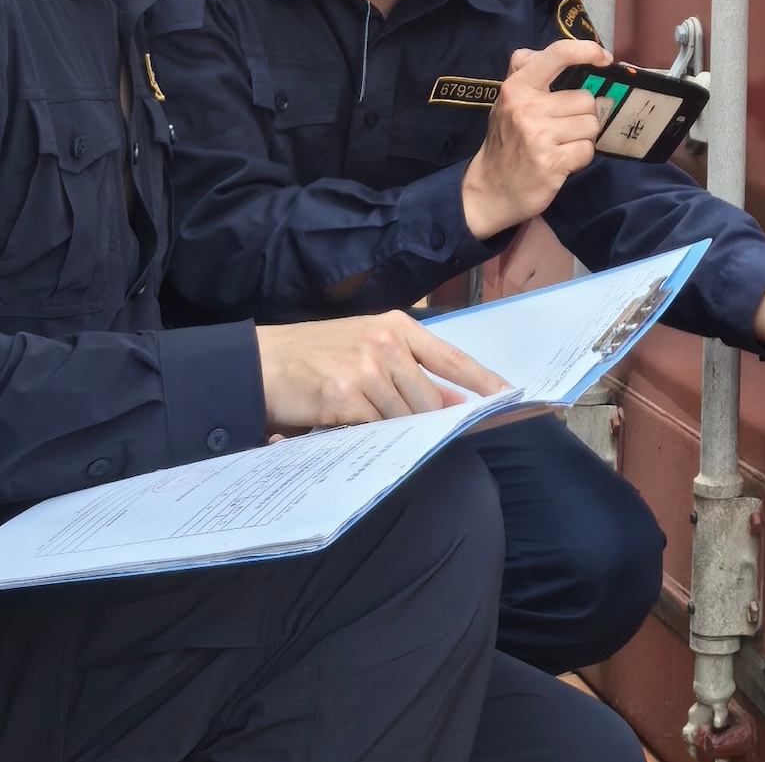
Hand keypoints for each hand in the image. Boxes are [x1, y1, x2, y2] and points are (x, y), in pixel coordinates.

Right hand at [255, 312, 510, 435]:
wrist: (256, 364)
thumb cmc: (311, 356)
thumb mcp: (364, 348)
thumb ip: (408, 370)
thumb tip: (451, 400)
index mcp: (396, 327)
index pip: (452, 357)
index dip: (482, 380)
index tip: (508, 395)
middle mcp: (386, 343)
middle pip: (429, 400)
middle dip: (424, 422)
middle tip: (408, 431)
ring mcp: (367, 369)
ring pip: (404, 418)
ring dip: (390, 430)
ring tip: (360, 422)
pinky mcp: (346, 397)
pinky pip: (374, 430)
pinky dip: (366, 436)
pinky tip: (345, 427)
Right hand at [460, 37, 613, 238]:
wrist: (489, 190)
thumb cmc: (506, 141)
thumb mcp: (508, 100)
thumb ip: (529, 71)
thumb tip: (565, 52)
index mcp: (517, 87)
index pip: (558, 54)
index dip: (587, 50)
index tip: (603, 58)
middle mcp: (526, 108)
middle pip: (586, 99)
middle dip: (582, 115)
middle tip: (562, 129)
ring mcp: (538, 136)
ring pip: (591, 125)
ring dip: (583, 138)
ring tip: (561, 145)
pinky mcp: (551, 162)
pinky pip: (588, 150)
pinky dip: (580, 158)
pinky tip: (561, 161)